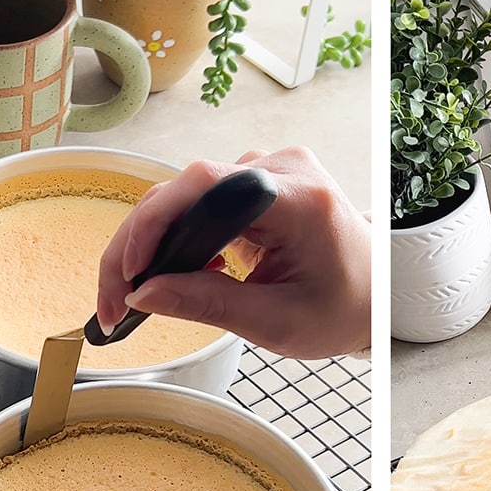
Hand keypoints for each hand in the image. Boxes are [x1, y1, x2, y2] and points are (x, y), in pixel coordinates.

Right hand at [97, 147, 370, 359]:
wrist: (377, 293)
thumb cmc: (341, 308)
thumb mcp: (277, 323)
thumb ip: (208, 304)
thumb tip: (142, 295)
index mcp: (300, 200)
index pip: (208, 186)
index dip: (157, 221)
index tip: (132, 272)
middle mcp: (283, 168)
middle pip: (187, 189)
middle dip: (140, 243)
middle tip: (113, 301)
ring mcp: (269, 168)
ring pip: (185, 194)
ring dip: (153, 241)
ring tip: (133, 294)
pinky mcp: (256, 179)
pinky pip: (199, 199)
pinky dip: (175, 235)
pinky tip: (169, 273)